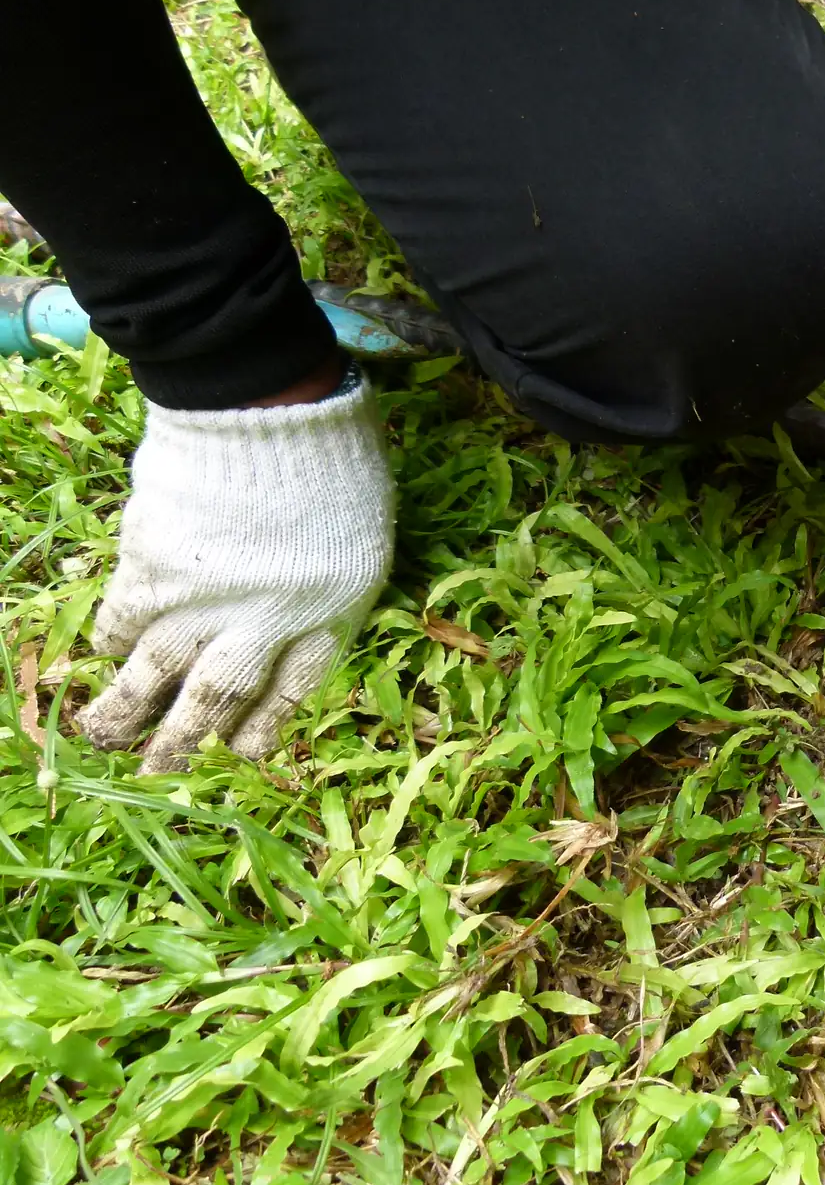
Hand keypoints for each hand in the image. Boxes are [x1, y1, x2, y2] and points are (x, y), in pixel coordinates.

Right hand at [78, 371, 394, 772]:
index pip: (291, 690)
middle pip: (219, 697)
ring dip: (128, 710)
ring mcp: (206, 598)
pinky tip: (101, 656)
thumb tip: (297, 621)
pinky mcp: (154, 567)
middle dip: (185, 739)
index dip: (262, 725)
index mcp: (331, 613)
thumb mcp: (364, 533)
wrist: (270, 413)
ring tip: (105, 738)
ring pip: (158, 673)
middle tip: (155, 771)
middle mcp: (266, 621)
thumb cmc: (337, 460)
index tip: (240, 750)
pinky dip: (109, 640)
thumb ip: (330, 585)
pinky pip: (123, 618)